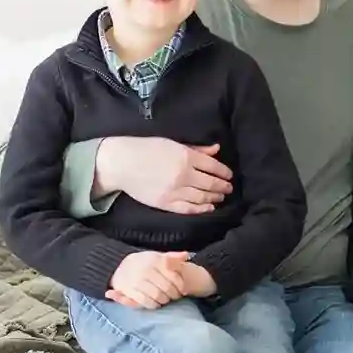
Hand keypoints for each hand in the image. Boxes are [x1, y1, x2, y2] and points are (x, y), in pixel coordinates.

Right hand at [95, 137, 233, 214]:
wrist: (122, 163)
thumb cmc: (146, 149)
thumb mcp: (172, 143)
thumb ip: (196, 149)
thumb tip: (216, 149)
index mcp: (186, 157)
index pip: (213, 166)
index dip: (224, 172)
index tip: (229, 175)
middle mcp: (183, 175)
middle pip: (210, 183)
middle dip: (223, 187)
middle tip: (229, 188)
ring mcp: (175, 191)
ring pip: (202, 197)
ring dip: (215, 198)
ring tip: (221, 197)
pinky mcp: (166, 203)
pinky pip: (188, 209)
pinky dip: (201, 209)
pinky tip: (209, 208)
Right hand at [106, 251, 193, 309]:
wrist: (120, 265)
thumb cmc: (144, 262)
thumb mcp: (157, 256)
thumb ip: (172, 257)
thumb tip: (186, 255)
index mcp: (155, 260)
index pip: (174, 276)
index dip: (181, 285)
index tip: (183, 290)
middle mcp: (146, 269)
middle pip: (167, 288)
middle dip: (173, 295)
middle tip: (174, 297)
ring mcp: (137, 279)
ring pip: (158, 296)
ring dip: (164, 300)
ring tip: (165, 299)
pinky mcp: (129, 290)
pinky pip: (145, 301)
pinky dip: (153, 304)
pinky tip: (155, 303)